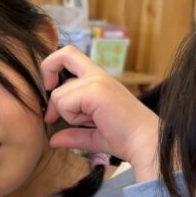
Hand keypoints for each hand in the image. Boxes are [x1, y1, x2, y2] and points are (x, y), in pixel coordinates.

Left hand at [41, 46, 158, 180]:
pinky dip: (72, 117)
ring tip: (92, 122)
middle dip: (51, 94)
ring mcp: (97, 81)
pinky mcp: (95, 91)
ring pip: (58, 94)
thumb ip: (73, 134)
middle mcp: (97, 75)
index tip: (50, 86)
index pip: (68, 53)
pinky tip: (93, 121)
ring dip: (68, 114)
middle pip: (59, 72)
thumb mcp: (93, 135)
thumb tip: (53, 141)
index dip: (52, 64)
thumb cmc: (125, 138)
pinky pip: (64, 103)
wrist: (145, 143)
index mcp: (98, 79)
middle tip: (54, 116)